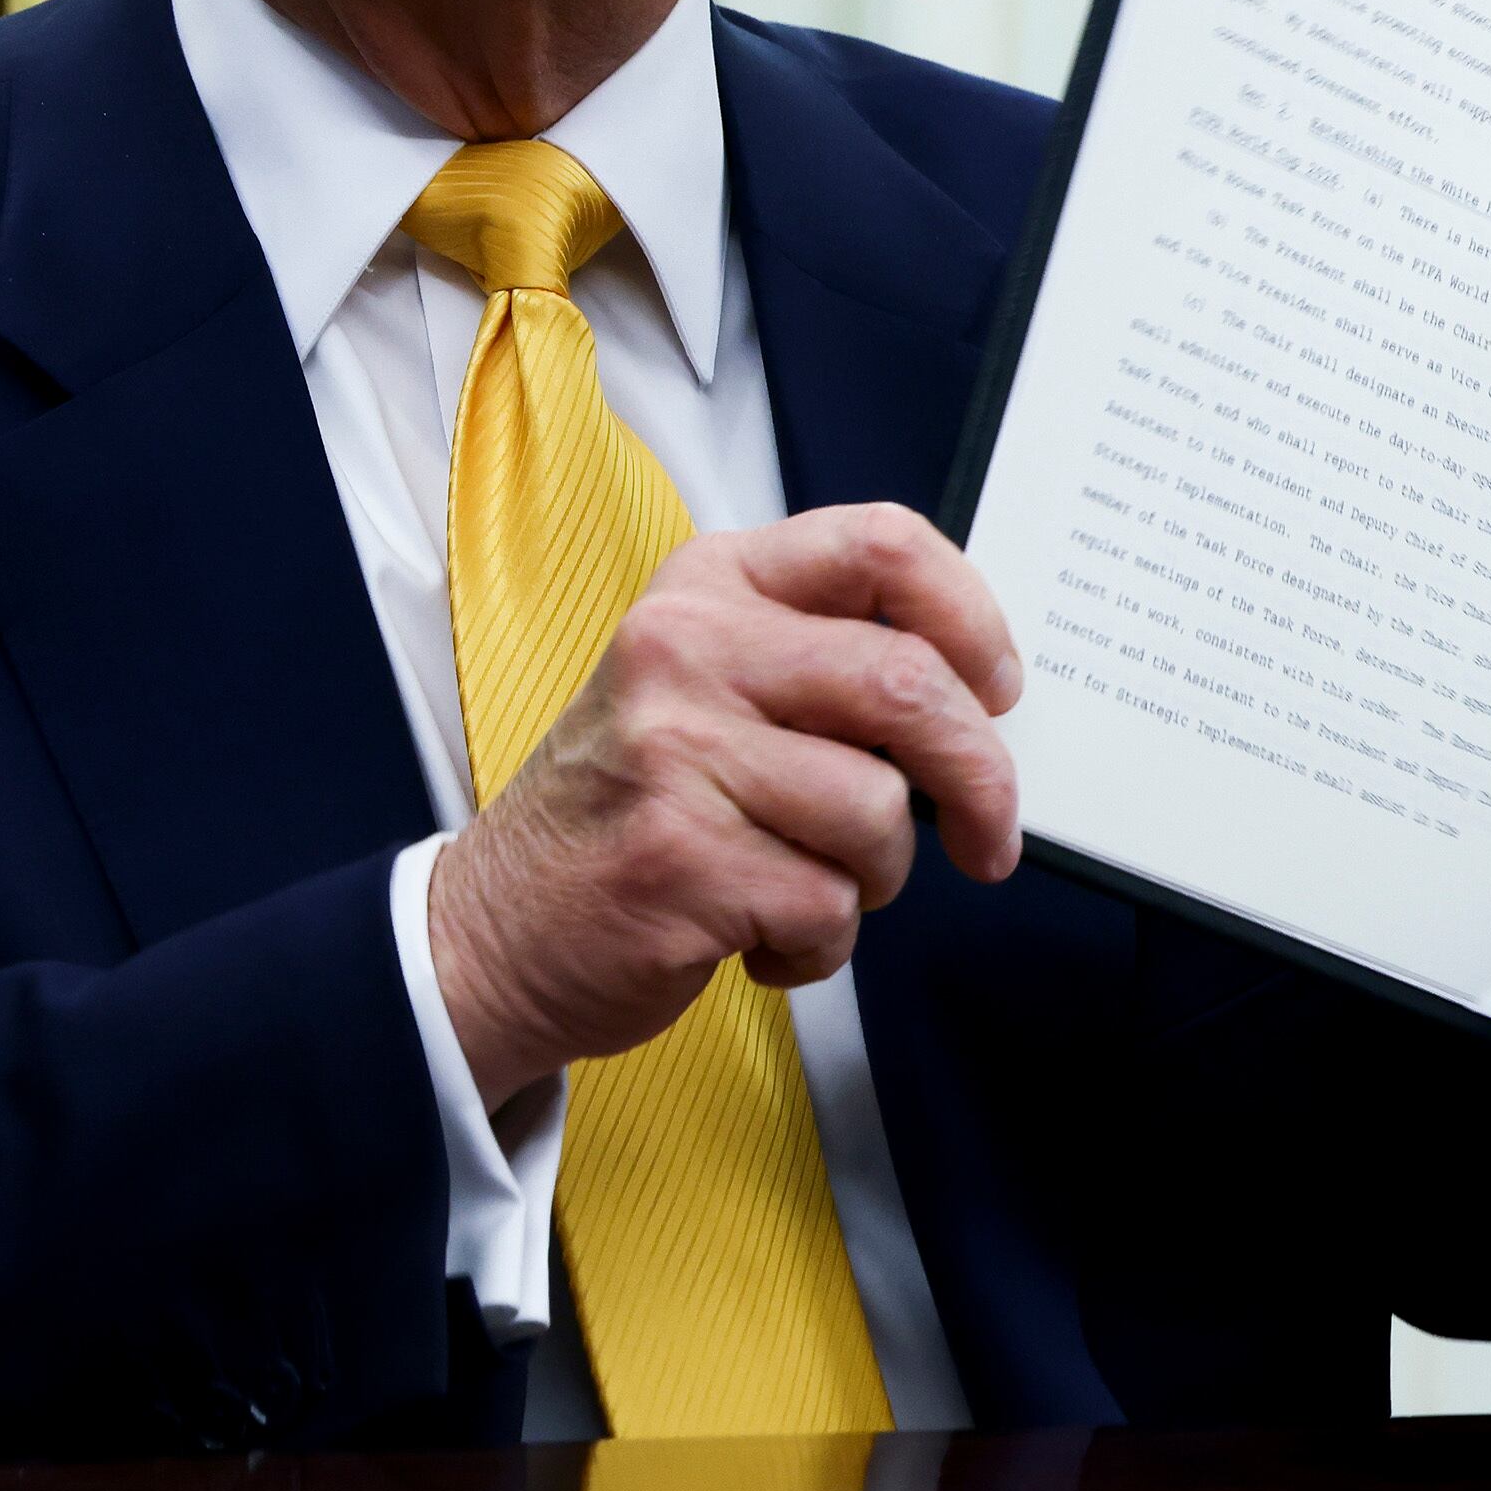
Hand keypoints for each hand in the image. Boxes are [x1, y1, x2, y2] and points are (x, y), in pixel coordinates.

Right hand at [427, 503, 1025, 1108]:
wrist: (495, 924)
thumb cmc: (631, 806)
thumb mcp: (702, 682)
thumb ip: (817, 659)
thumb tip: (977, 695)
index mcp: (709, 585)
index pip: (884, 544)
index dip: (972, 618)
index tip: (995, 691)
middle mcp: (686, 649)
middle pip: (907, 684)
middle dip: (980, 777)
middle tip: (988, 835)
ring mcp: (676, 753)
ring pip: (878, 812)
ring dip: (874, 877)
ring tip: (805, 883)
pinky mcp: (681, 860)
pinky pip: (830, 907)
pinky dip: (819, 946)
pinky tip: (757, 934)